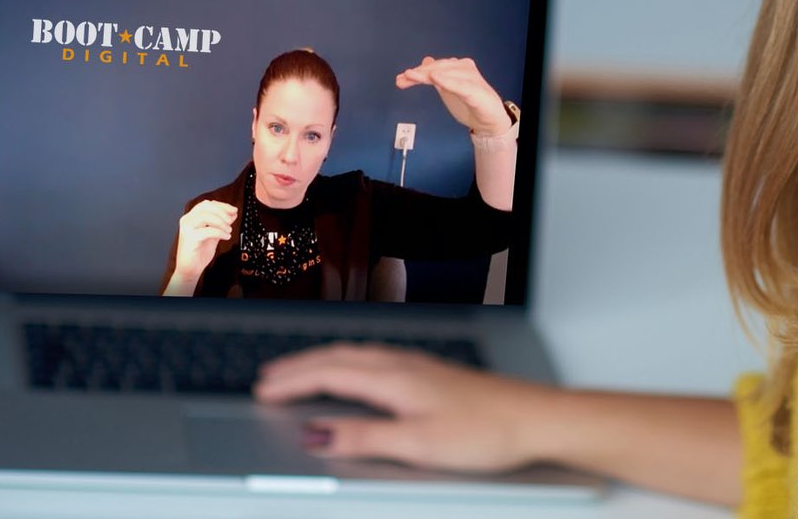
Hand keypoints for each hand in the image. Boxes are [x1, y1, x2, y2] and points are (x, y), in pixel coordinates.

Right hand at [169, 199, 235, 289]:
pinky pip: (208, 230)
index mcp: (191, 217)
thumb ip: (221, 223)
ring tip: (229, 230)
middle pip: (206, 206)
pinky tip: (226, 237)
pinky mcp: (190, 238)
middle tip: (232, 219)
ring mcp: (187, 228)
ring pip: (206, 216)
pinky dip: (220, 232)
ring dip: (221, 222)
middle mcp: (187, 220)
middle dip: (222, 211)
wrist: (190, 269)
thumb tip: (233, 213)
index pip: (207, 204)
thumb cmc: (199, 252)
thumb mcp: (213, 234)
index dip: (222, 205)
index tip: (234, 210)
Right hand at [254, 343, 553, 470]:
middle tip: (267, 376)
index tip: (261, 388)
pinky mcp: (434, 373)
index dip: (293, 381)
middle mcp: (406, 364)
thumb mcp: (418, 444)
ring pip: (360, 353)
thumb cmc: (486, 431)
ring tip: (300, 371)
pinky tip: (357, 371)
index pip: (330, 374)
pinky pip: (378, 357)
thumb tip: (316, 434)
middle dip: (300, 365)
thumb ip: (365, 438)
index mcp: (396, 378)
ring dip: (324, 360)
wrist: (535, 419)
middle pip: (340, 357)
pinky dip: (352, 361)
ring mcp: (421, 365)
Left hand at [396, 56, 510, 137]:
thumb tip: (425, 61)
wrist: (489, 120)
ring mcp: (471, 79)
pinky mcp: (476, 91)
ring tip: (411, 77)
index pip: (434, 67)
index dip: (417, 72)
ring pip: (446, 74)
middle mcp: (465, 69)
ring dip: (427, 75)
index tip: (401, 78)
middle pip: (438, 69)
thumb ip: (437, 76)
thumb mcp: (448, 89)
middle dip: (419, 74)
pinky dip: (447, 81)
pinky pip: (460, 85)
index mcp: (458, 67)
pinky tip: (435, 79)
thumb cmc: (470, 103)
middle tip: (403, 79)